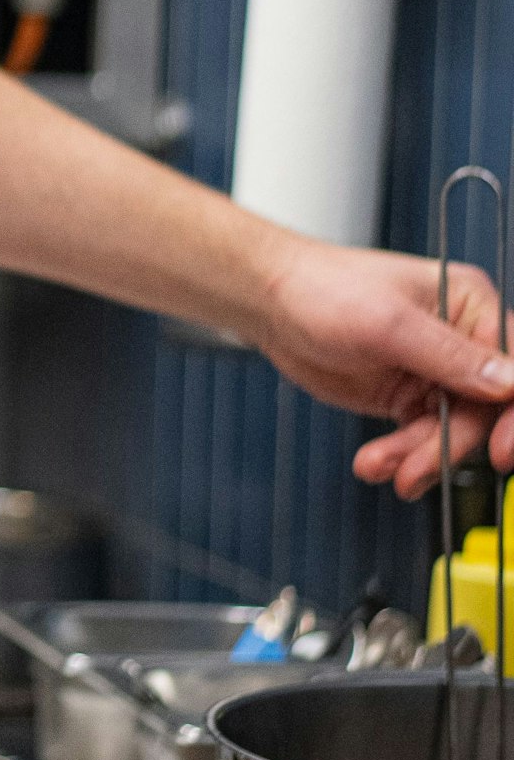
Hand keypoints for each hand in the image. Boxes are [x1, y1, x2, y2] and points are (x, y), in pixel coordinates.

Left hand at [252, 235, 513, 497]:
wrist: (270, 303)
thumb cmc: (322, 289)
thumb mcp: (387, 324)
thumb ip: (450, 355)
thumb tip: (509, 383)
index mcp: (470, 304)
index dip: (512, 413)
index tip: (499, 449)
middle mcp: (461, 339)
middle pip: (486, 409)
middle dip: (450, 444)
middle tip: (416, 469)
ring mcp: (436, 372)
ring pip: (454, 431)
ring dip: (419, 456)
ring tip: (380, 466)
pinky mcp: (409, 397)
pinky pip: (423, 438)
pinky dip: (402, 456)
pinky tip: (376, 463)